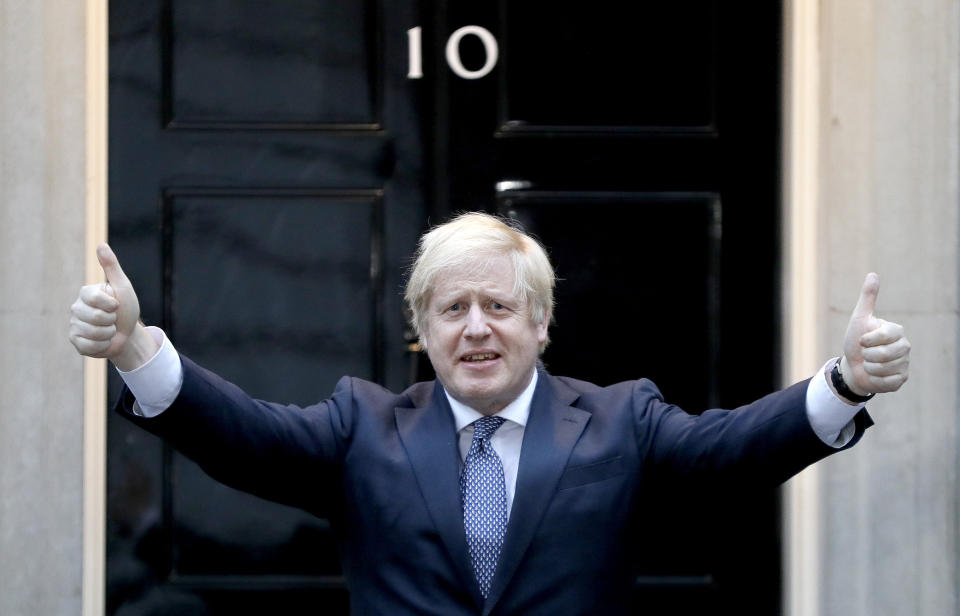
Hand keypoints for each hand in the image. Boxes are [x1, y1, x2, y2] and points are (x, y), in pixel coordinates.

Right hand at [69, 243, 155, 369]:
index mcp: (85, 293)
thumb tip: (101, 244)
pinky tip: (103, 341)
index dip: (112, 305)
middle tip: (113, 319)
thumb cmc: (126, 309)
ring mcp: (74, 325)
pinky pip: (89, 346)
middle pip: (96, 317)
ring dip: (108, 334)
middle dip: (112, 321)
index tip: (116, 305)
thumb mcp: (122, 287)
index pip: (95, 299)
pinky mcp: (75, 341)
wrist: (128, 334)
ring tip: (109, 330)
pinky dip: (102, 345)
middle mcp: (76, 308)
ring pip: (93, 333)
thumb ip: (111, 267)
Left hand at [839, 273, 910, 396]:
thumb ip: (868, 298)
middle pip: (884, 354)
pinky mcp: (902, 379)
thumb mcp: (859, 318)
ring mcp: (905, 363)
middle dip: (867, 355)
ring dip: (869, 367)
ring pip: (884, 368)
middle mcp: (905, 346)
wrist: (853, 366)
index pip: (884, 336)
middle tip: (865, 353)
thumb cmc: (856, 340)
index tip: (862, 340)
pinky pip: (887, 382)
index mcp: (896, 331)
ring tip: (869, 363)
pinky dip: (875, 380)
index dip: (868, 340)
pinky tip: (875, 375)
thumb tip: (873, 274)